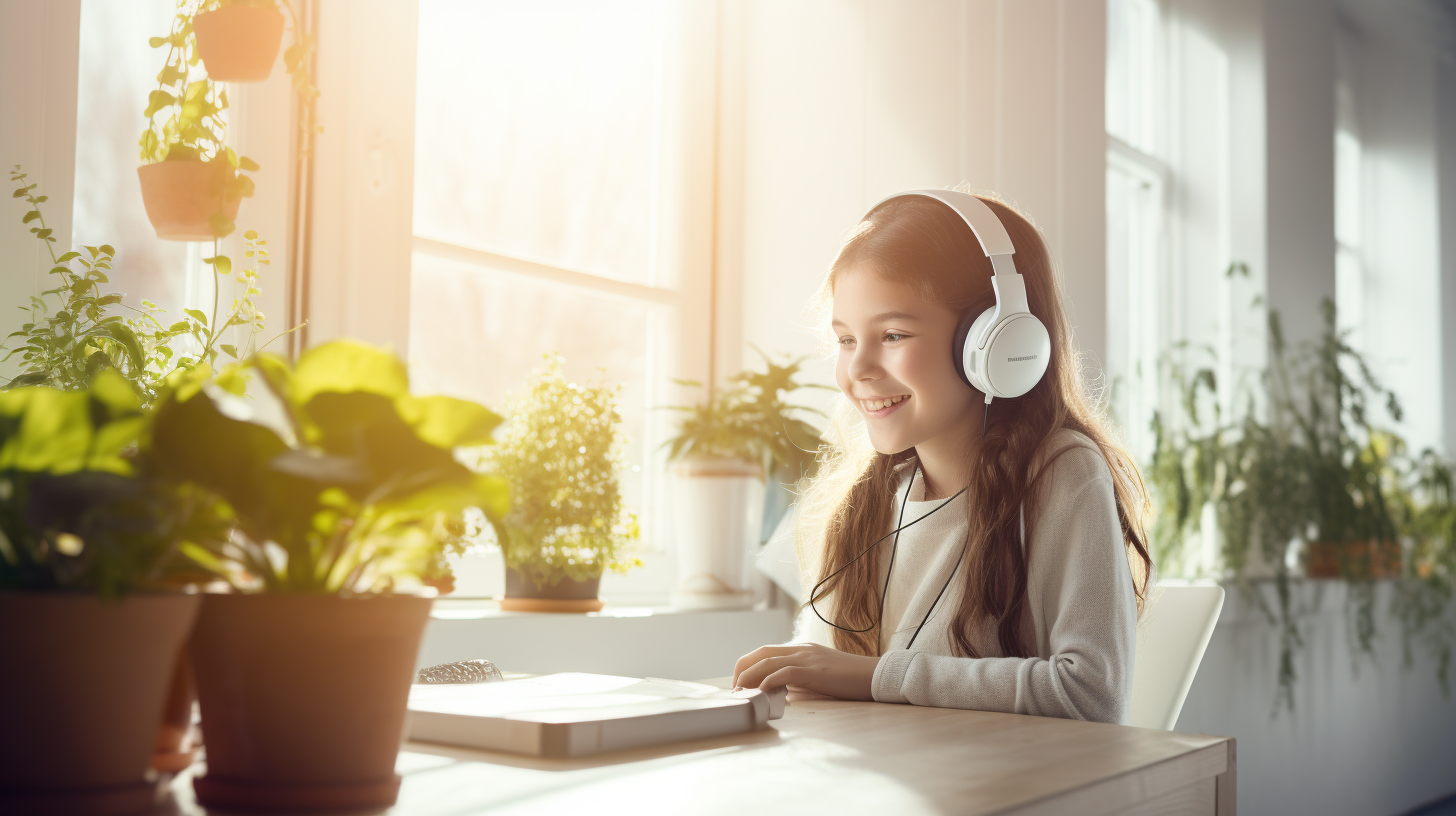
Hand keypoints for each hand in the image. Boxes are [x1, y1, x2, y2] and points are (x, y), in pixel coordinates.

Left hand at [731, 642, 879, 700]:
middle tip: (735, 690)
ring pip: (767, 662)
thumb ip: (798, 680)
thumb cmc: (849, 680)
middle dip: (741, 670)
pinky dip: (768, 682)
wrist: (874, 675)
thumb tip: (778, 693)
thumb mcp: (818, 676)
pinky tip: (762, 693)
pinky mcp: (814, 670)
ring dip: (749, 678)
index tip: (741, 684)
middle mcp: (800, 649)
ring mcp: (806, 657)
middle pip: (760, 653)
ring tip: (740, 694)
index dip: (748, 666)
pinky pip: (784, 673)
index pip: (765, 651)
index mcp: (800, 649)